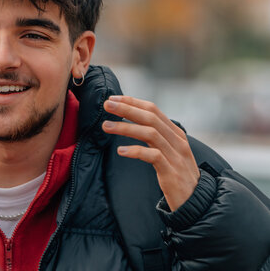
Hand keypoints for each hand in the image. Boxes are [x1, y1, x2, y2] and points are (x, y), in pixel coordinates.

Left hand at [102, 95, 199, 210]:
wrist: (196, 203)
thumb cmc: (176, 175)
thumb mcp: (169, 152)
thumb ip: (155, 137)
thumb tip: (132, 122)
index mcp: (175, 133)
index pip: (153, 110)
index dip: (133, 102)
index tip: (113, 99)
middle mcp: (177, 141)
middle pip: (151, 118)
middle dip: (127, 109)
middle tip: (107, 105)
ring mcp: (176, 156)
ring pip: (150, 134)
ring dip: (126, 128)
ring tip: (106, 126)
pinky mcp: (172, 173)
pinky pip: (153, 156)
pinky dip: (136, 151)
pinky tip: (121, 151)